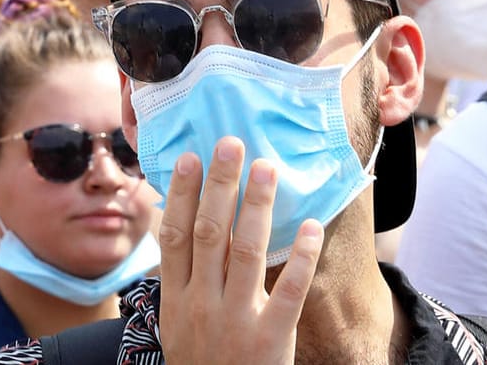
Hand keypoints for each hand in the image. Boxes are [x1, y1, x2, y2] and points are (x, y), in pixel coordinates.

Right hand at [156, 138, 322, 364]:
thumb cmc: (200, 363)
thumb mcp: (176, 325)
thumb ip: (180, 283)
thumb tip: (180, 233)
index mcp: (175, 297)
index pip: (175, 234)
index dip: (181, 194)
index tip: (189, 158)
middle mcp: (202, 301)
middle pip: (209, 232)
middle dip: (219, 185)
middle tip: (230, 144)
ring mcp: (237, 318)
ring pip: (247, 250)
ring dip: (257, 205)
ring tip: (267, 168)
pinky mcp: (272, 337)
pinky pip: (290, 290)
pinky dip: (302, 256)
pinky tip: (311, 225)